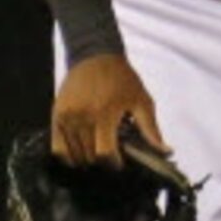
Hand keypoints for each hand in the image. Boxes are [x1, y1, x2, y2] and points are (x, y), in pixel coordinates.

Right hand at [51, 53, 163, 167]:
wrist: (95, 56)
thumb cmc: (122, 78)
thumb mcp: (142, 101)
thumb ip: (151, 129)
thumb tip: (165, 151)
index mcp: (105, 114)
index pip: (104, 153)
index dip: (113, 164)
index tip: (120, 164)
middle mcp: (83, 117)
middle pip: (88, 156)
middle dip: (101, 163)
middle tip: (110, 157)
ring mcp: (67, 117)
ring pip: (72, 155)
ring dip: (85, 160)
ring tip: (97, 153)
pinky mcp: (56, 116)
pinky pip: (56, 147)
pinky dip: (67, 155)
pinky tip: (80, 152)